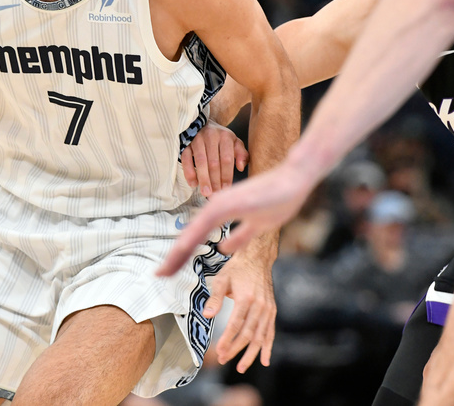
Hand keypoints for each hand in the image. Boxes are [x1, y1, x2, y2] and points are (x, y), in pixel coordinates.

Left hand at [158, 158, 315, 275]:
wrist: (294, 179)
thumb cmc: (278, 199)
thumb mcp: (257, 225)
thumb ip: (239, 236)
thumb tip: (223, 248)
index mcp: (220, 213)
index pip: (195, 238)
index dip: (181, 255)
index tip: (168, 270)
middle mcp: (216, 207)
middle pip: (190, 236)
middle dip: (174, 258)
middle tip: (159, 275)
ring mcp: (222, 203)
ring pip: (194, 231)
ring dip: (178, 251)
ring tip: (165, 269)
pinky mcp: (231, 202)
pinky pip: (208, 221)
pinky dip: (194, 235)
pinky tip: (183, 246)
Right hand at [180, 121, 247, 197]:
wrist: (203, 123)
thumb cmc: (221, 138)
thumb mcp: (234, 142)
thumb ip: (241, 154)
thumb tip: (241, 167)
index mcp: (225, 136)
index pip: (227, 159)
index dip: (226, 175)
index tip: (226, 189)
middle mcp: (211, 136)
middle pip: (213, 162)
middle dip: (214, 180)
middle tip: (215, 195)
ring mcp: (197, 139)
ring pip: (200, 161)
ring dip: (203, 178)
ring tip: (205, 193)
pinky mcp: (185, 143)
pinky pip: (185, 158)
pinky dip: (189, 172)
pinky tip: (193, 184)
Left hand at [205, 250, 276, 372]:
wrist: (257, 258)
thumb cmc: (238, 268)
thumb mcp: (222, 279)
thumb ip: (215, 298)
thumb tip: (207, 315)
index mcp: (246, 298)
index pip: (236, 324)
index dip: (227, 339)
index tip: (219, 351)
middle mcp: (259, 306)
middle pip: (248, 333)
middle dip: (235, 349)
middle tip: (223, 359)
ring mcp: (268, 309)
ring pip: (260, 336)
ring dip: (251, 353)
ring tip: (241, 367)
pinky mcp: (272, 311)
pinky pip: (270, 332)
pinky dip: (268, 347)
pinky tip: (264, 360)